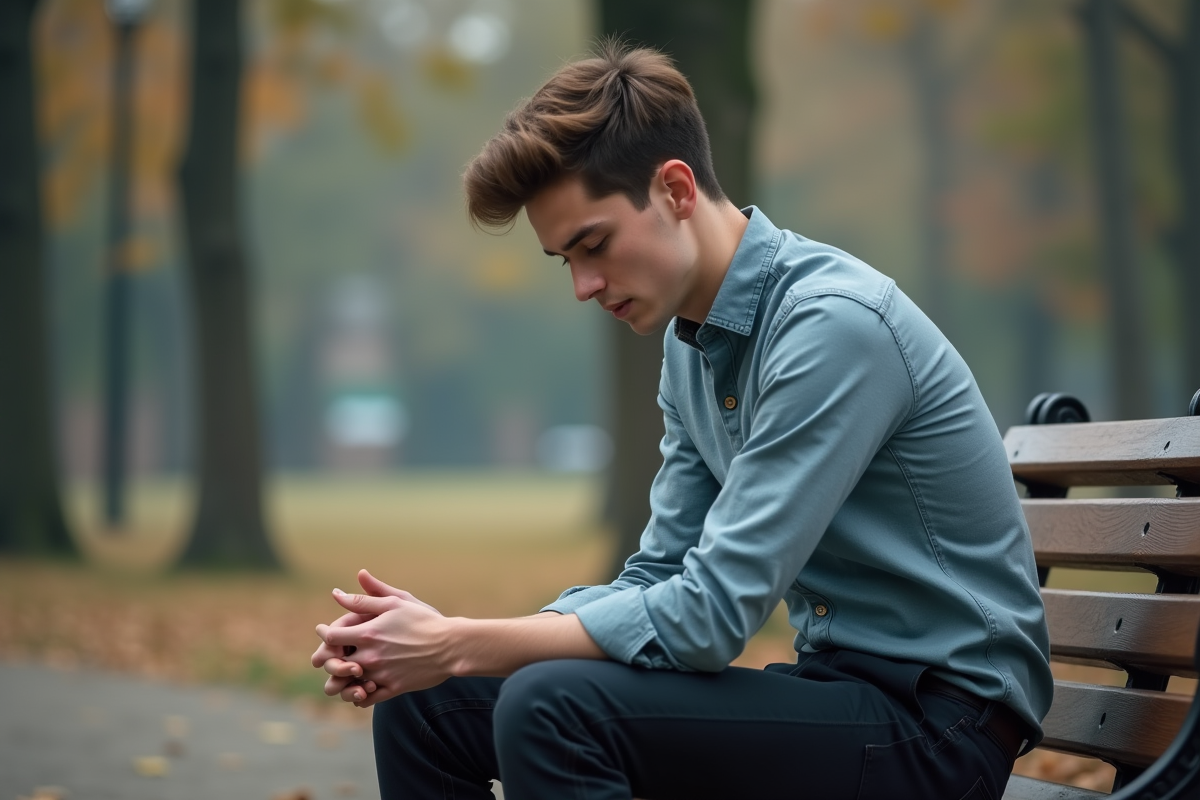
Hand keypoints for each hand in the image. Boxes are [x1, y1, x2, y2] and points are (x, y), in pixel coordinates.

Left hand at [316, 591, 450, 707]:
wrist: (451, 645)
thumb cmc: (424, 620)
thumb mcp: (395, 603)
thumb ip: (365, 599)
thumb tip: (337, 593)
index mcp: (368, 633)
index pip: (331, 637)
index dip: (324, 634)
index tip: (325, 630)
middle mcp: (370, 656)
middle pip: (335, 663)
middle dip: (332, 657)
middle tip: (334, 652)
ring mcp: (380, 675)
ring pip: (348, 683)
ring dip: (344, 677)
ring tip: (347, 669)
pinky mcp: (392, 689)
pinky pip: (366, 699)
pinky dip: (359, 694)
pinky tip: (362, 685)